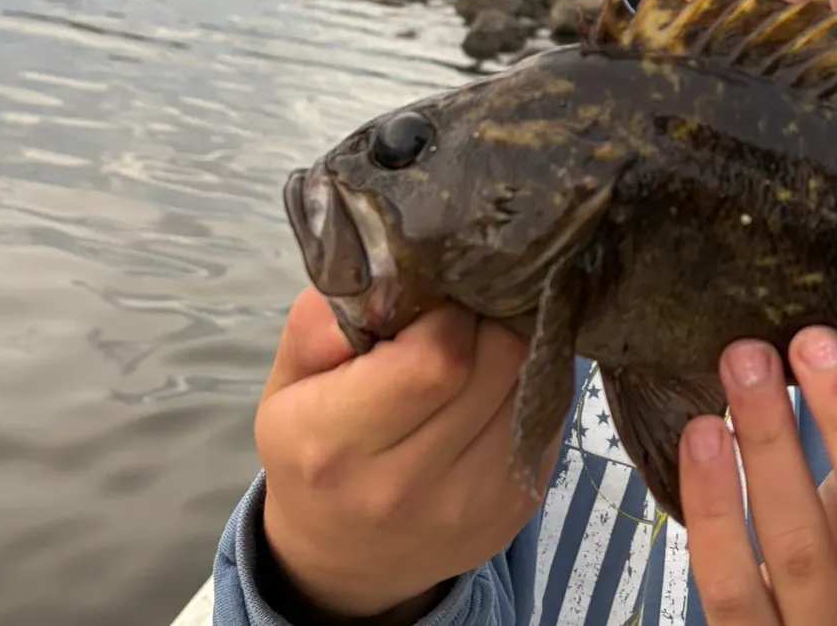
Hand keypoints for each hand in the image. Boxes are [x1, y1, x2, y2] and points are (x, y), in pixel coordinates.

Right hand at [255, 288, 562, 619]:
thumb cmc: (310, 448)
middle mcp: (407, 486)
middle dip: (490, 315)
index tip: (434, 299)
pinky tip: (498, 380)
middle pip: (500, 358)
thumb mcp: (287, 381)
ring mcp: (472, 503)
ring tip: (483, 338)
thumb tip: (385, 273)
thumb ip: (320, 321)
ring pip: (535, 378)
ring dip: (516, 343)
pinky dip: (530, 381)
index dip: (448, 311)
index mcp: (337, 444)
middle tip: (466, 307)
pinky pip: (549, 411)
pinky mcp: (518, 507)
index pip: (436, 355)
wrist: (341, 563)